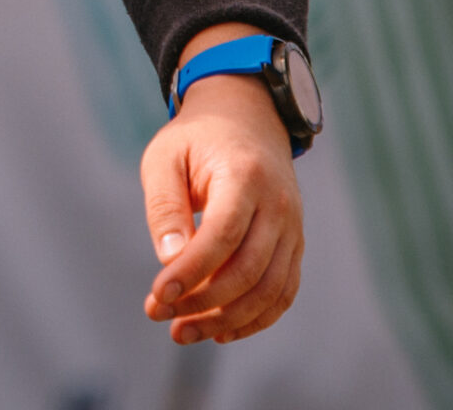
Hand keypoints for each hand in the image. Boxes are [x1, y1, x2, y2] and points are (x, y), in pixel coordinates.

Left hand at [139, 61, 303, 343]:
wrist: (247, 119)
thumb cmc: (196, 140)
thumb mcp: (165, 157)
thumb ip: (165, 206)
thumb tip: (169, 259)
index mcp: (244, 175)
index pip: (223, 235)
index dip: (191, 271)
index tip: (158, 296)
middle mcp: (278, 205)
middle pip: (248, 269)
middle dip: (202, 302)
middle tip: (159, 315)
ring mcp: (293, 227)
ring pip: (269, 290)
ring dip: (226, 320)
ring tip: (183, 332)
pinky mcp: (295, 245)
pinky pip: (283, 292)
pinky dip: (255, 319)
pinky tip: (219, 331)